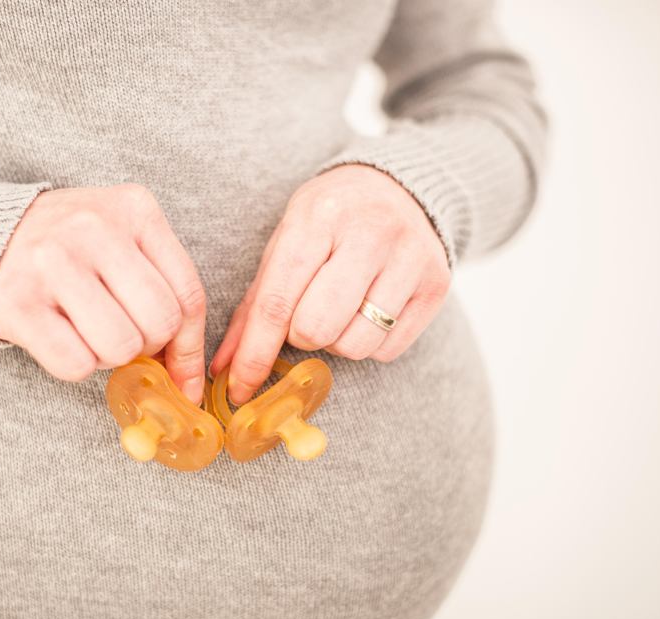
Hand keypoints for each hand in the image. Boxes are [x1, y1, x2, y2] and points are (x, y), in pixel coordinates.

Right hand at [0, 184, 206, 402]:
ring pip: (120, 346)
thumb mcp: (125, 246)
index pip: (188, 293)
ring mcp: (53, 262)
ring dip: (109, 357)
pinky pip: (75, 363)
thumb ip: (163, 294)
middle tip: (122, 336)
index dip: (189, 344)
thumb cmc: (70, 249)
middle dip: (147, 346)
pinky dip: (75, 366)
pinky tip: (61, 339)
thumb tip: (190, 381)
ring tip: (88, 333)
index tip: (181, 372)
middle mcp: (95, 228)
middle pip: (160, 323)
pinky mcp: (18, 301)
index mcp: (134, 209)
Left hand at [210, 164, 450, 403]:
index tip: (238, 389)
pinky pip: (388, 349)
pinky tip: (369, 310)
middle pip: (317, 328)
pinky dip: (369, 343)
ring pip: (355, 344)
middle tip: (306, 314)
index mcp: (318, 217)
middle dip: (301, 335)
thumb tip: (223, 367)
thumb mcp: (286, 242)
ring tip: (340, 309)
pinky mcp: (436, 284)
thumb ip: (254, 305)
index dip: (255, 353)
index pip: (278, 301)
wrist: (400, 187)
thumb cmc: (330, 221)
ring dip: (336, 342)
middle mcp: (369, 233)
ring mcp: (409, 258)